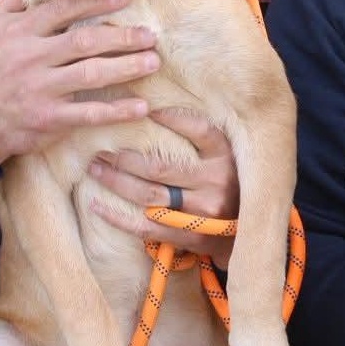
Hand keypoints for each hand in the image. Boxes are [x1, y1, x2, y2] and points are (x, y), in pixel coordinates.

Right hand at [0, 0, 159, 164]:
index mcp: (21, 31)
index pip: (63, 8)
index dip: (96, 0)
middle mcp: (32, 57)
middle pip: (83, 41)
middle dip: (120, 36)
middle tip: (149, 34)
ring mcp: (41, 89)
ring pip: (90, 74)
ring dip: (126, 67)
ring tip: (151, 61)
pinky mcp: (50, 118)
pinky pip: (88, 113)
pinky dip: (116, 110)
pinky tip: (141, 106)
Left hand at [86, 107, 238, 267]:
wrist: (249, 236)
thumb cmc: (231, 188)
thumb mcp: (230, 159)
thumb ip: (203, 140)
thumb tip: (156, 111)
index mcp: (226, 159)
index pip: (198, 130)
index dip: (169, 118)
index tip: (142, 109)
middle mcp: (216, 183)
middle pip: (159, 166)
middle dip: (123, 156)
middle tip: (100, 147)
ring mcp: (202, 213)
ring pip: (148, 194)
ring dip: (115, 180)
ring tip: (95, 168)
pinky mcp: (189, 236)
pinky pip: (145, 227)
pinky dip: (116, 217)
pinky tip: (96, 205)